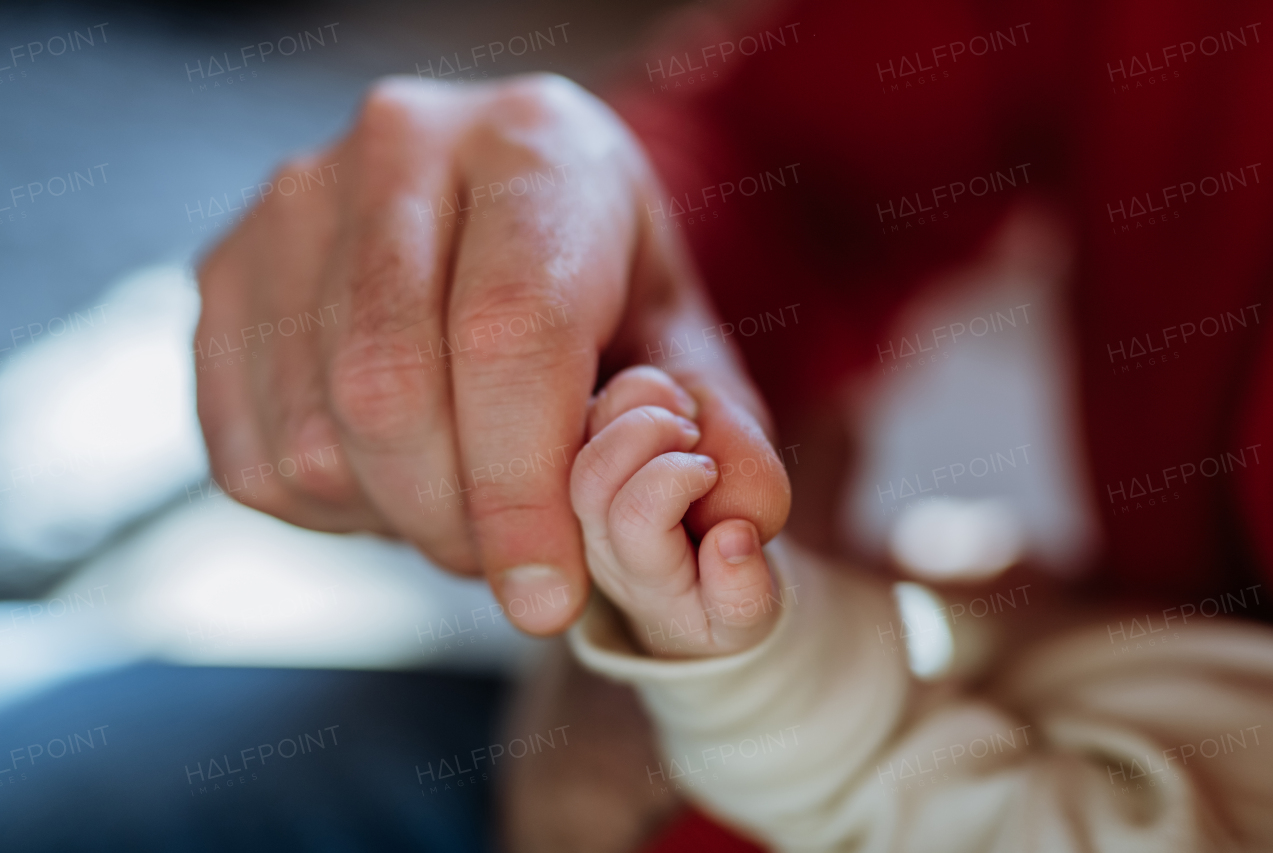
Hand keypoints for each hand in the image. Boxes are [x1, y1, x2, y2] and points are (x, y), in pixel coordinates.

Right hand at [195, 73, 787, 634]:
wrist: (496, 202)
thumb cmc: (599, 274)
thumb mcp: (681, 330)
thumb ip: (719, 424)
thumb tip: (736, 527)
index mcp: (534, 147)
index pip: (509, 334)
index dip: (524, 490)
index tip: (548, 597)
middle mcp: (399, 147)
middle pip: (391, 393)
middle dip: (458, 524)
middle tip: (514, 561)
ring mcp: (292, 204)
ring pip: (316, 434)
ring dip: (397, 520)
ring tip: (464, 499)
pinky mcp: (222, 269)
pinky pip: (250, 451)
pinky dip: (330, 508)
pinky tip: (394, 474)